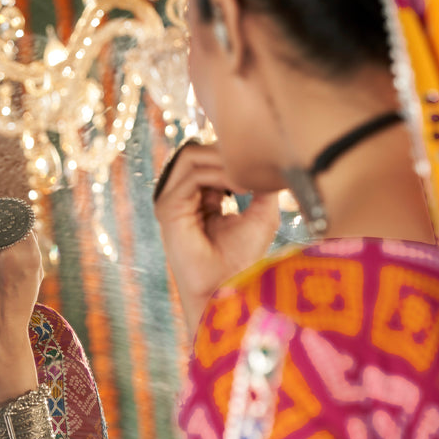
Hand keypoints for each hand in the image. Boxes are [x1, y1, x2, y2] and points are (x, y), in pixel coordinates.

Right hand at [154, 141, 278, 330]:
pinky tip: (240, 188)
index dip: (232, 154)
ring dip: (223, 161)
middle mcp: (181, 196)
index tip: (259, 167)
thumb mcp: (262, 212)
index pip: (206, 155)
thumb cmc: (244, 257)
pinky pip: (193, 176)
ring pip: (190, 155)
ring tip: (247, 180)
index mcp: (199, 196)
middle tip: (253, 168)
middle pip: (195, 150)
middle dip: (225, 152)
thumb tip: (270, 157)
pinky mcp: (168, 208)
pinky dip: (219, 175)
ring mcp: (171, 201)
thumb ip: (262, 183)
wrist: (227, 288)